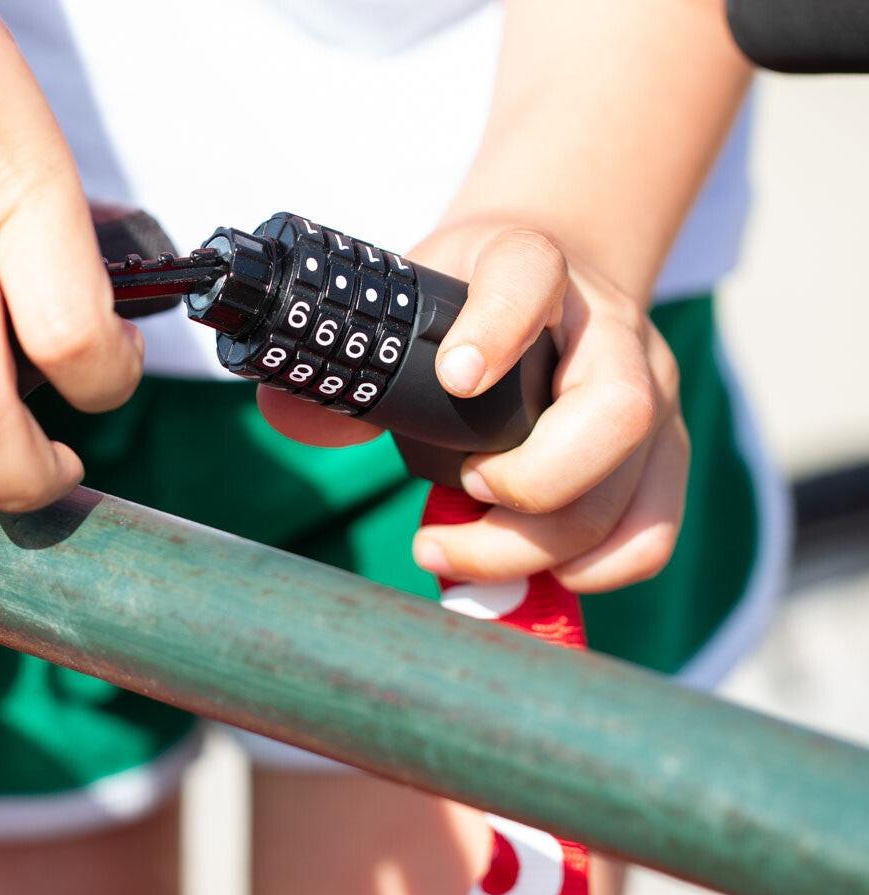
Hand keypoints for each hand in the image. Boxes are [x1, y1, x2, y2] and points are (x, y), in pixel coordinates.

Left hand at [257, 222, 687, 592]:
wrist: (555, 286)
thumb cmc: (464, 312)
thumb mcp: (403, 310)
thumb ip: (344, 367)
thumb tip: (287, 409)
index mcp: (533, 268)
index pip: (529, 274)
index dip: (500, 323)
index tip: (456, 374)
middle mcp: (609, 332)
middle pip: (612, 415)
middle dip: (528, 484)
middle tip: (458, 494)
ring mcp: (650, 397)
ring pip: (629, 489)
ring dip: (538, 545)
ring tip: (457, 550)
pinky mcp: (661, 456)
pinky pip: (651, 531)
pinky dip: (594, 570)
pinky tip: (533, 572)